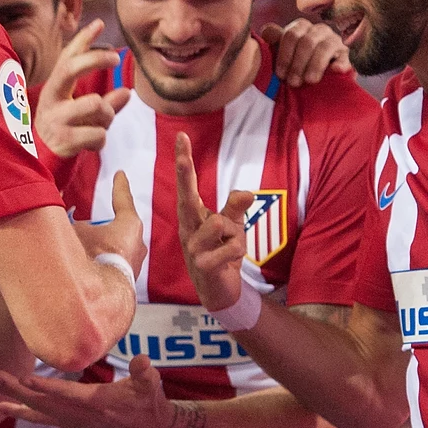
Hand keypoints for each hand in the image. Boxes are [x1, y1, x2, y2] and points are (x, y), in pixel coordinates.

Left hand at [0, 356, 182, 427]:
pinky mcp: (74, 423)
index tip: (26, 380)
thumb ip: (145, 373)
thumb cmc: (149, 400)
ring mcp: (77, 422)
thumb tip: (143, 360)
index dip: (48, 389)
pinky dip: (27, 415)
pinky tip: (10, 409)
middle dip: (19, 393)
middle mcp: (83, 416)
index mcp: (99, 403)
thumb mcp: (151, 384)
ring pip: (42, 415)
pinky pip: (46, 420)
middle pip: (46, 405)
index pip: (69, 395)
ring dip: (17, 407)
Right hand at [36, 20, 132, 157]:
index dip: (83, 39)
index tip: (100, 23)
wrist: (39, 163)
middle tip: (115, 57)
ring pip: (96, 104)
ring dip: (108, 114)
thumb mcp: (81, 112)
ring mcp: (56, 119)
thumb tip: (127, 91)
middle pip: (71, 68)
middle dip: (96, 59)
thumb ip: (105, 101)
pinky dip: (101, 140)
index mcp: (55, 88)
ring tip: (101, 124)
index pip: (68, 57)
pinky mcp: (64, 140)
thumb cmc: (64, 131)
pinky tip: (90, 143)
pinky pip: (99, 134)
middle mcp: (51, 99)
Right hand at [73, 170, 145, 275]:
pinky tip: (85, 269)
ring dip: (99, 248)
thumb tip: (70, 224)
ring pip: (115, 249)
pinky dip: (100, 264)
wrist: (102, 294)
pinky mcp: (127, 281)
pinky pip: (112, 267)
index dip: (119, 186)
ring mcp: (135, 264)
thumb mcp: (78, 232)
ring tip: (80, 252)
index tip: (120, 174)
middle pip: (118, 228)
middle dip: (102, 227)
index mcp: (129, 224)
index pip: (122, 199)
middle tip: (84, 227)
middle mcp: (137, 243)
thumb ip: (75, 225)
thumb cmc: (94, 257)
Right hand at [174, 133, 251, 313]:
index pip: (186, 185)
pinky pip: (234, 246)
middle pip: (186, 197)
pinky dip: (239, 251)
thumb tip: (247, 192)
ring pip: (220, 222)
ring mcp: (192, 248)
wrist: (219, 291)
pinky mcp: (203, 265)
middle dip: (184, 173)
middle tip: (181, 151)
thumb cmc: (222, 253)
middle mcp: (187, 229)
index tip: (181, 136)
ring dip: (235, 232)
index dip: (184, 162)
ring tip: (229, 245)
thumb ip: (236, 207)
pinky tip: (230, 262)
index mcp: (191, 217)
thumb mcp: (233, 226)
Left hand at [261, 18, 350, 84]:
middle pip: (307, 42)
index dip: (285, 56)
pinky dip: (340, 63)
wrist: (321, 78)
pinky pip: (344, 56)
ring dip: (315, 65)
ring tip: (309, 81)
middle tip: (293, 82)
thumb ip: (274, 40)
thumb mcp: (284, 52)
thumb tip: (265, 31)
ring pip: (324, 47)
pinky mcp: (346, 54)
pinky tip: (335, 70)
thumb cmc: (297, 63)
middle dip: (298, 64)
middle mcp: (318, 30)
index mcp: (301, 27)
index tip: (280, 74)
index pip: (291, 35)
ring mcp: (334, 40)